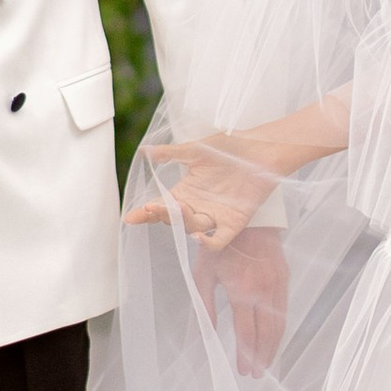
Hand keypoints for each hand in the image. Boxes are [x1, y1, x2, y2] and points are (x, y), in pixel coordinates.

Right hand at [126, 136, 273, 252]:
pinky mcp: (234, 223)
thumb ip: (170, 154)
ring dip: (182, 220)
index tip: (130, 217)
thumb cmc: (229, 148)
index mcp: (186, 191)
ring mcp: (215, 217)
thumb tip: (144, 151)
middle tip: (153, 207)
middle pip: (173, 220)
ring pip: (191, 228)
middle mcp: (197, 207)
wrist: (260, 149)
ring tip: (178, 205)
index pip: (161, 206)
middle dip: (162, 215)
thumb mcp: (195, 150)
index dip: (145, 213)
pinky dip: (207, 242)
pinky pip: (217, 241)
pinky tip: (197, 235)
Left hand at [194, 227, 289, 374]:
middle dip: (261, 357)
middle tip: (256, 374)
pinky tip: (273, 338)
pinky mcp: (284, 278)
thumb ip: (205, 306)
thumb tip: (207, 334)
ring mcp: (277, 285)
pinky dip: (279, 328)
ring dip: (273, 347)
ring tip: (266, 362)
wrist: (248, 216)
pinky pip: (284, 310)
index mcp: (242, 292)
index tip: (243, 370)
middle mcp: (263, 291)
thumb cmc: (220, 244)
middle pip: (266, 334)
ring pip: (279, 324)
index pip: (246, 333)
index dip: (245, 355)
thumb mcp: (203, 273)